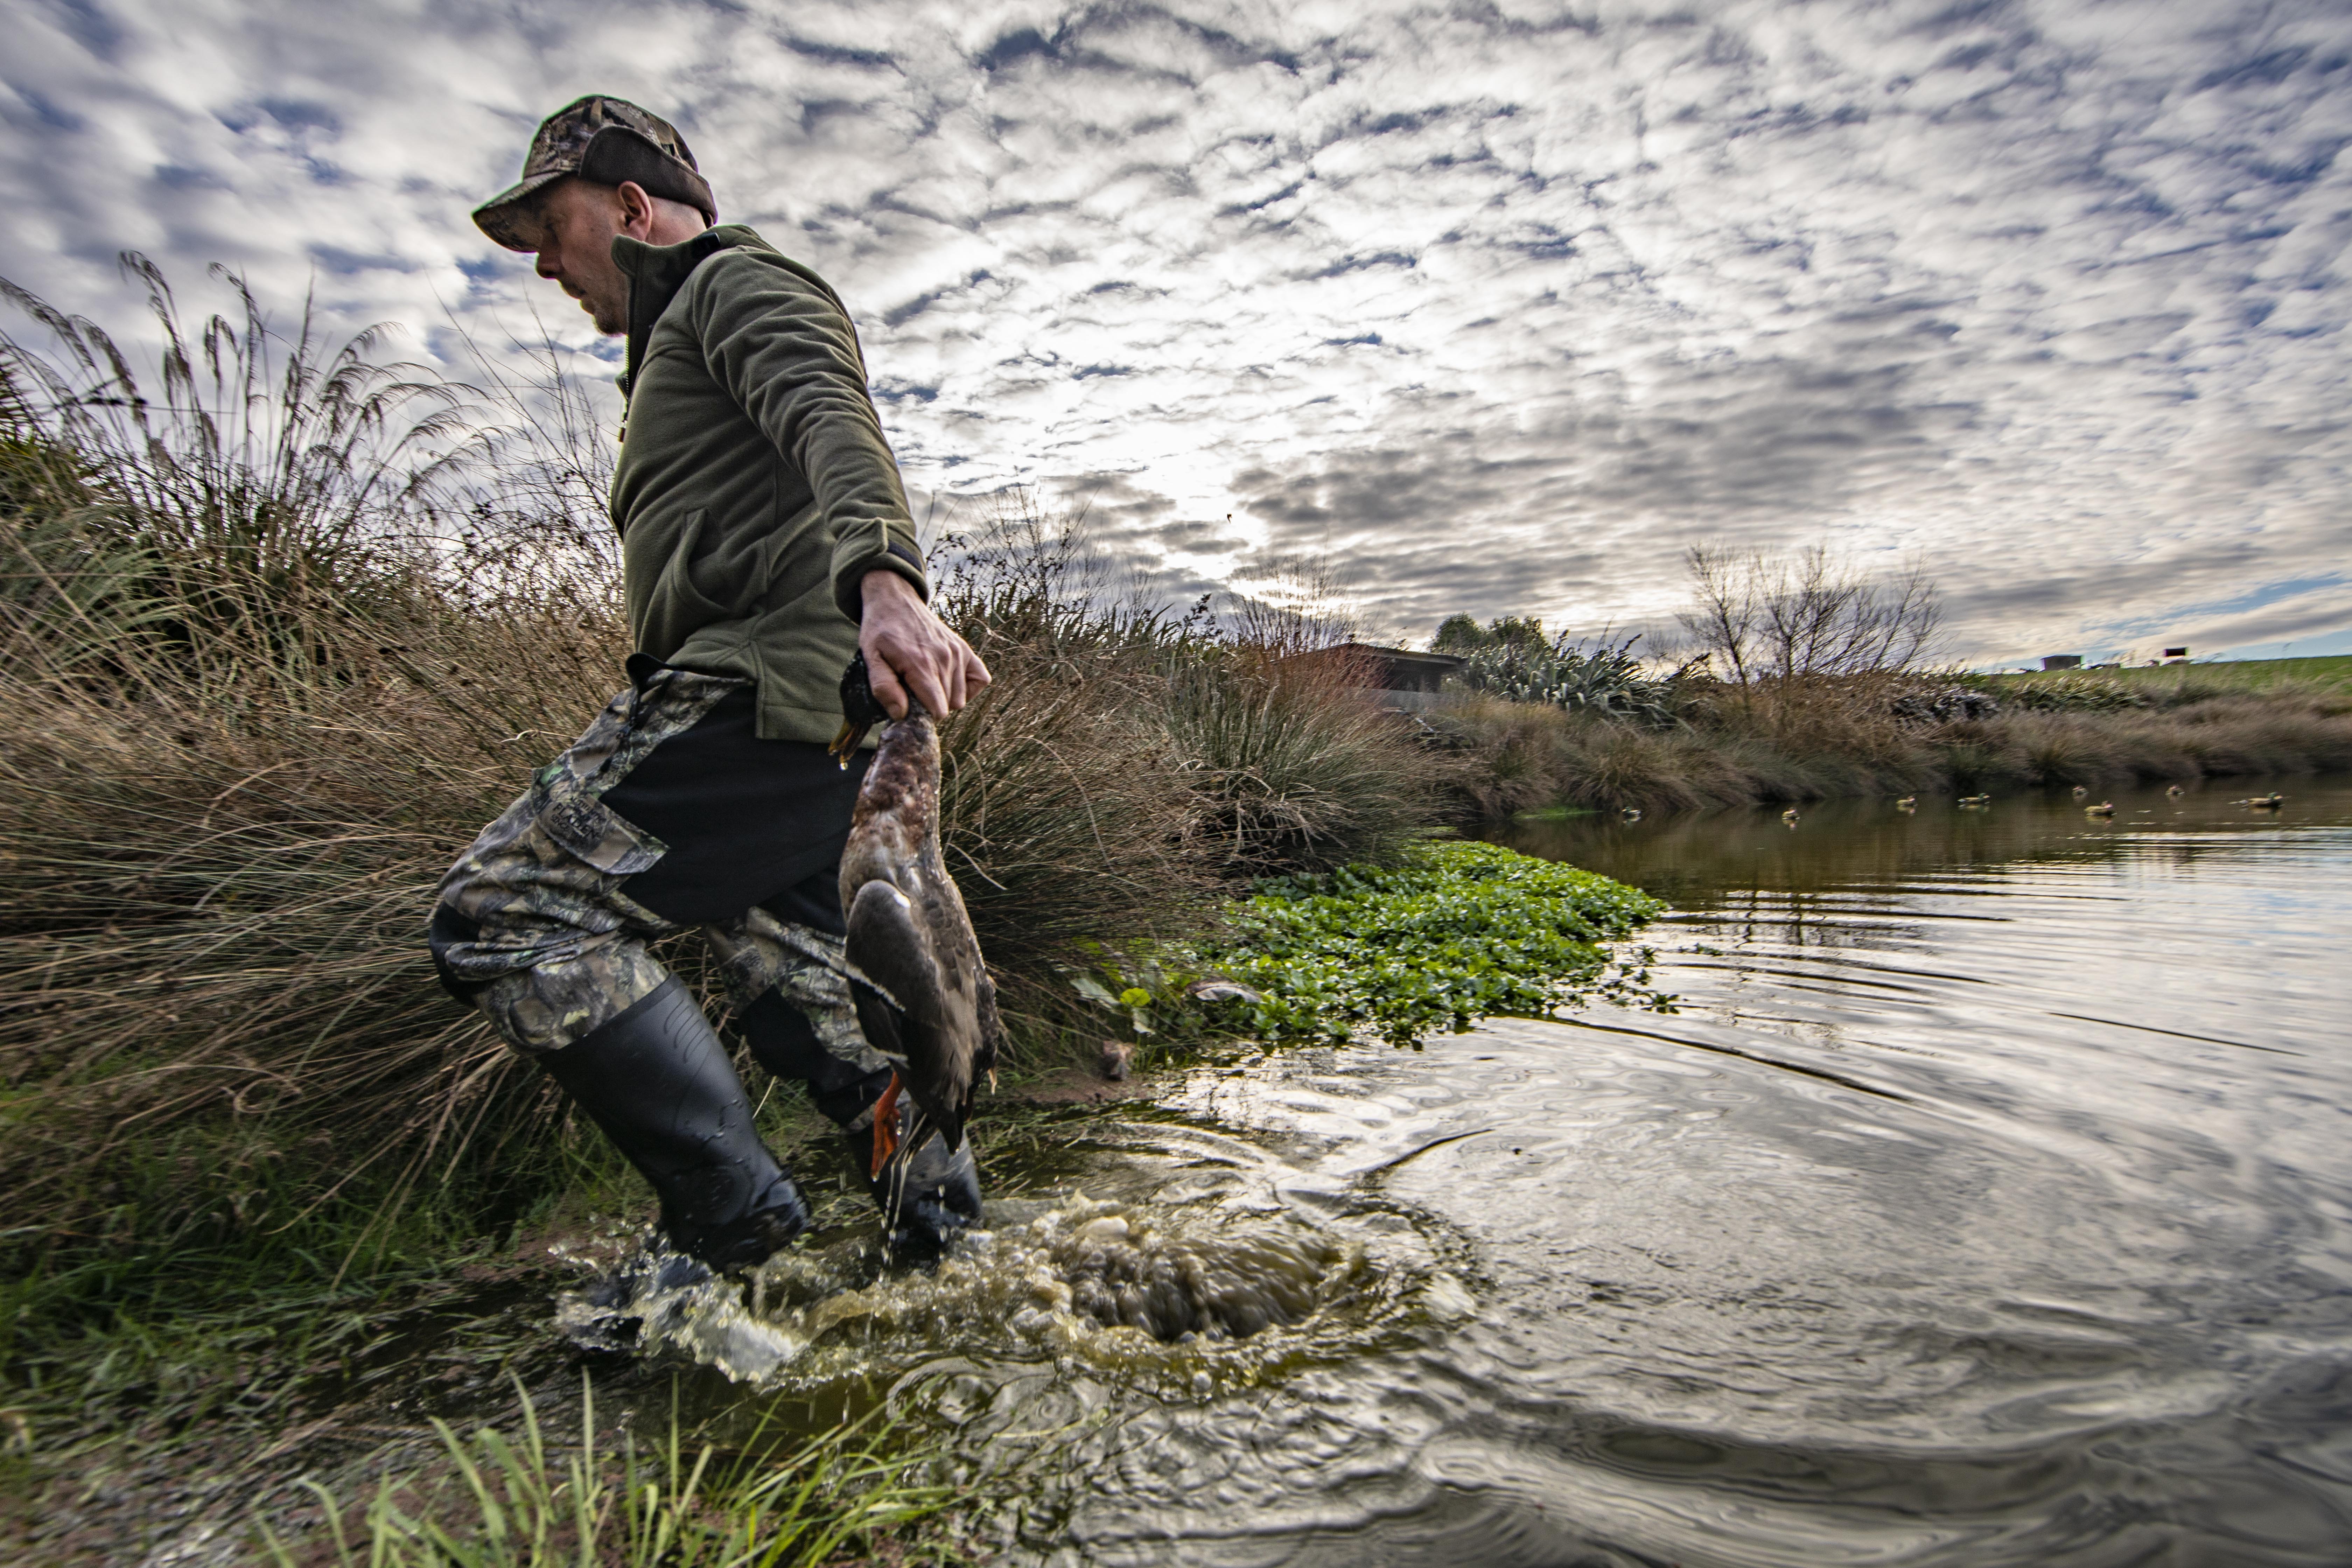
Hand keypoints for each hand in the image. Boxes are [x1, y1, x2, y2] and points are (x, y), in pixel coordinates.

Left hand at [858, 570, 989, 718]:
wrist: (895, 600)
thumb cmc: (881, 631)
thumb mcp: (871, 658)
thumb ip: (884, 687)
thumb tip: (901, 714)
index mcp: (920, 665)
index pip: (938, 710)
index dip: (923, 716)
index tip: (909, 706)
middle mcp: (944, 659)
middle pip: (948, 706)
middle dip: (930, 706)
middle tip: (912, 690)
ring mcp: (958, 653)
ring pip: (961, 698)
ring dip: (945, 697)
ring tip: (926, 682)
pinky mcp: (965, 649)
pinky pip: (980, 679)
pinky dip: (968, 686)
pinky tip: (949, 681)